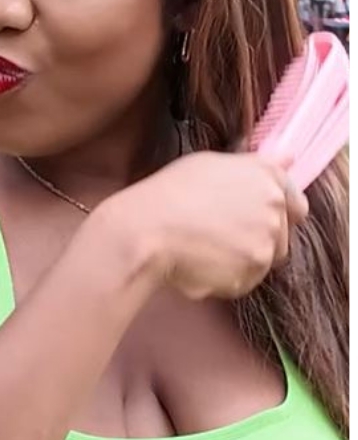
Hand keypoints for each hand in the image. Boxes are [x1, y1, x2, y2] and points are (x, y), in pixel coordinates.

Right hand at [101, 151, 306, 299]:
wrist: (144, 230)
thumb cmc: (169, 193)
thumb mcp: (210, 164)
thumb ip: (253, 165)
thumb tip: (288, 157)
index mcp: (268, 179)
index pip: (295, 204)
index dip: (272, 214)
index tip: (247, 218)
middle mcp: (275, 210)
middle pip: (278, 236)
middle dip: (253, 238)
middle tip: (213, 234)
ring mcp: (266, 245)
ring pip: (260, 261)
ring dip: (237, 260)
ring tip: (200, 249)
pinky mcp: (250, 275)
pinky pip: (242, 282)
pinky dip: (223, 279)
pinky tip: (196, 264)